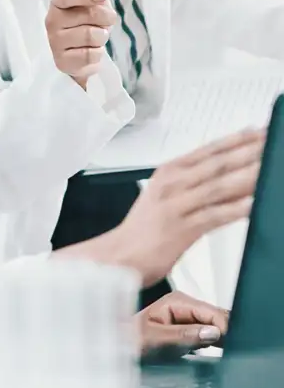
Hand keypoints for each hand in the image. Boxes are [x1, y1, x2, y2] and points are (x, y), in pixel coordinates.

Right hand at [45, 0, 116, 87]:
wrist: (77, 56)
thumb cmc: (84, 25)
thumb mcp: (92, 6)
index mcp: (58, 4)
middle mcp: (52, 21)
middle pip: (89, 15)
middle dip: (106, 18)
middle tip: (108, 21)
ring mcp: (55, 42)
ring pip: (91, 36)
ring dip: (102, 36)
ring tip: (98, 37)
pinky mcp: (62, 61)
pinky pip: (90, 54)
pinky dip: (97, 53)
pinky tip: (92, 51)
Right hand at [115, 129, 263, 286]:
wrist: (119, 256)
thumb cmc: (144, 228)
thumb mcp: (165, 195)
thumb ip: (193, 182)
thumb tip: (228, 174)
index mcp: (169, 172)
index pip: (208, 150)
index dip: (235, 140)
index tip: (257, 131)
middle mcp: (172, 184)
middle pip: (217, 164)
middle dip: (247, 152)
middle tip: (270, 143)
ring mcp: (177, 205)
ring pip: (218, 186)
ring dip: (247, 175)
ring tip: (269, 166)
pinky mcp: (181, 229)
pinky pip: (214, 215)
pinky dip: (236, 209)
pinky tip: (253, 203)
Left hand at [137, 290, 228, 357]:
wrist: (120, 348)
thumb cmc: (131, 340)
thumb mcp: (156, 340)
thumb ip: (184, 335)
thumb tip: (213, 332)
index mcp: (177, 301)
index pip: (212, 311)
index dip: (224, 328)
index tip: (230, 344)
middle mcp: (185, 306)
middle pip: (217, 318)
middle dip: (225, 333)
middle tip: (228, 352)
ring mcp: (188, 317)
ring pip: (216, 326)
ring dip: (221, 340)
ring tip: (221, 353)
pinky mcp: (190, 330)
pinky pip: (210, 334)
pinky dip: (215, 344)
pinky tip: (213, 352)